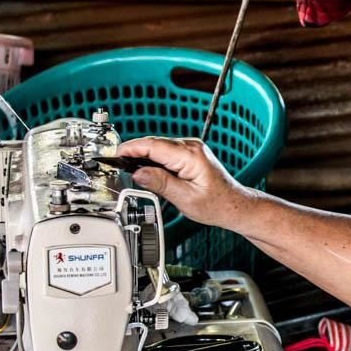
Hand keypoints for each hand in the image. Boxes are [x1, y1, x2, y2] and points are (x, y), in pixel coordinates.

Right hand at [118, 136, 248, 228]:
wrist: (235, 206)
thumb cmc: (217, 205)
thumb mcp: (185, 198)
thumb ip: (160, 184)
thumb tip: (138, 173)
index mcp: (191, 155)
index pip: (153, 145)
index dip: (132, 149)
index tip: (116, 154)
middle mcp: (192, 147)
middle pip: (154, 143)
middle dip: (134, 153)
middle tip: (117, 166)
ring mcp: (192, 149)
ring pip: (158, 147)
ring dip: (143, 156)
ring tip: (129, 170)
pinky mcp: (190, 154)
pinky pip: (165, 152)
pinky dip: (153, 159)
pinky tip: (147, 171)